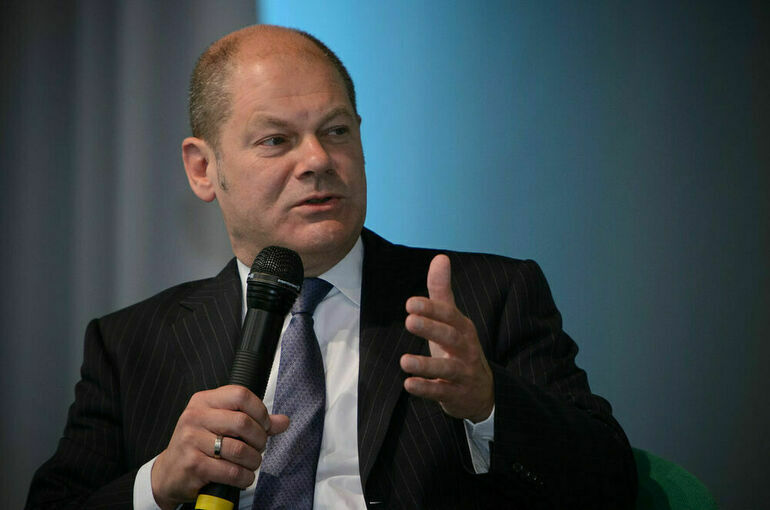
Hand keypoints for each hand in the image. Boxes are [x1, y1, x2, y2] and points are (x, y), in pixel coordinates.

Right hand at [150, 385, 289, 509]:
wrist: (169, 473)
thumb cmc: (199, 445)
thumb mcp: (221, 425)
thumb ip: (253, 421)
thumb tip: (283, 421)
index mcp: (203, 401)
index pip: (240, 394)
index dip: (260, 411)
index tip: (264, 425)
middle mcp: (195, 416)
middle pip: (243, 422)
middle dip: (259, 439)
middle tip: (259, 448)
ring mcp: (191, 440)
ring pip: (239, 449)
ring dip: (253, 461)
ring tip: (251, 464)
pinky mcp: (193, 464)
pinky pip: (231, 471)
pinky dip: (244, 477)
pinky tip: (243, 477)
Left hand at [401, 254, 493, 422]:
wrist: (483, 392)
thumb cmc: (459, 350)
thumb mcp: (452, 321)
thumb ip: (442, 292)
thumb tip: (440, 257)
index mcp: (463, 329)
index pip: (449, 316)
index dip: (431, 309)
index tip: (410, 303)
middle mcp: (466, 350)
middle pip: (451, 338)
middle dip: (431, 329)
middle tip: (409, 321)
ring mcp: (463, 374)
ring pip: (447, 369)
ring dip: (426, 365)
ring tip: (404, 361)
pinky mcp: (456, 395)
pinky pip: (441, 392)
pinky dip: (426, 389)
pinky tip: (409, 384)